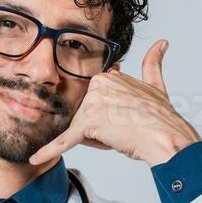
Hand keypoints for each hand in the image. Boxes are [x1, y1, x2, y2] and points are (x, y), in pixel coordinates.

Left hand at [28, 39, 200, 167]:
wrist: (166, 137)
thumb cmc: (162, 118)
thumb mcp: (156, 86)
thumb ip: (153, 63)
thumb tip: (162, 44)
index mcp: (110, 76)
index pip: (95, 103)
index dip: (109, 117)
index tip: (126, 120)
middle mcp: (98, 85)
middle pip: (86, 116)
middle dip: (101, 129)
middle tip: (126, 130)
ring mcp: (92, 104)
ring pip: (82, 129)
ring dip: (98, 140)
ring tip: (121, 137)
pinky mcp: (88, 125)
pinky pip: (65, 140)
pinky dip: (49, 151)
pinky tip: (34, 158)